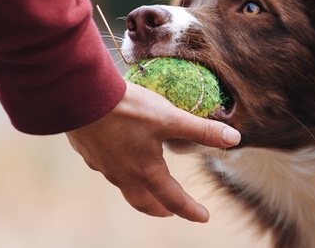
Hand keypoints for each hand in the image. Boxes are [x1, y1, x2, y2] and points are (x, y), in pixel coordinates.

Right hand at [66, 82, 240, 222]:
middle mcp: (123, 175)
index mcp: (146, 171)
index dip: (191, 210)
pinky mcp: (88, 152)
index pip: (174, 199)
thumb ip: (202, 129)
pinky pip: (106, 167)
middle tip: (171, 210)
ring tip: (146, 183)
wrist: (80, 96)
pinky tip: (119, 156)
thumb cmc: (127, 109)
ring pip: (124, 186)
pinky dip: (119, 169)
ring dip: (139, 190)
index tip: (203, 217)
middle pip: (143, 202)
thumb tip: (234, 138)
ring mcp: (103, 166)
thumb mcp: (170, 117)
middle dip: (160, 208)